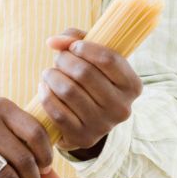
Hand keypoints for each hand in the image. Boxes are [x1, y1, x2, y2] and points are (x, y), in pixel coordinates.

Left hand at [41, 28, 142, 154]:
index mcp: (132, 86)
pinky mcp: (84, 138)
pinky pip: (58, 112)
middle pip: (85, 74)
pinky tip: (44, 88)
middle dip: (65, 60)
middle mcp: (122, 108)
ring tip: (49, 73)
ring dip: (52, 76)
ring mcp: (104, 125)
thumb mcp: (93, 59)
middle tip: (58, 60)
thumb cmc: (92, 81)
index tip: (73, 46)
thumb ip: (76, 40)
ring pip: (69, 91)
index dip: (85, 47)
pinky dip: (46, 95)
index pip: (108, 59)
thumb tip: (53, 41)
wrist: (88, 121)